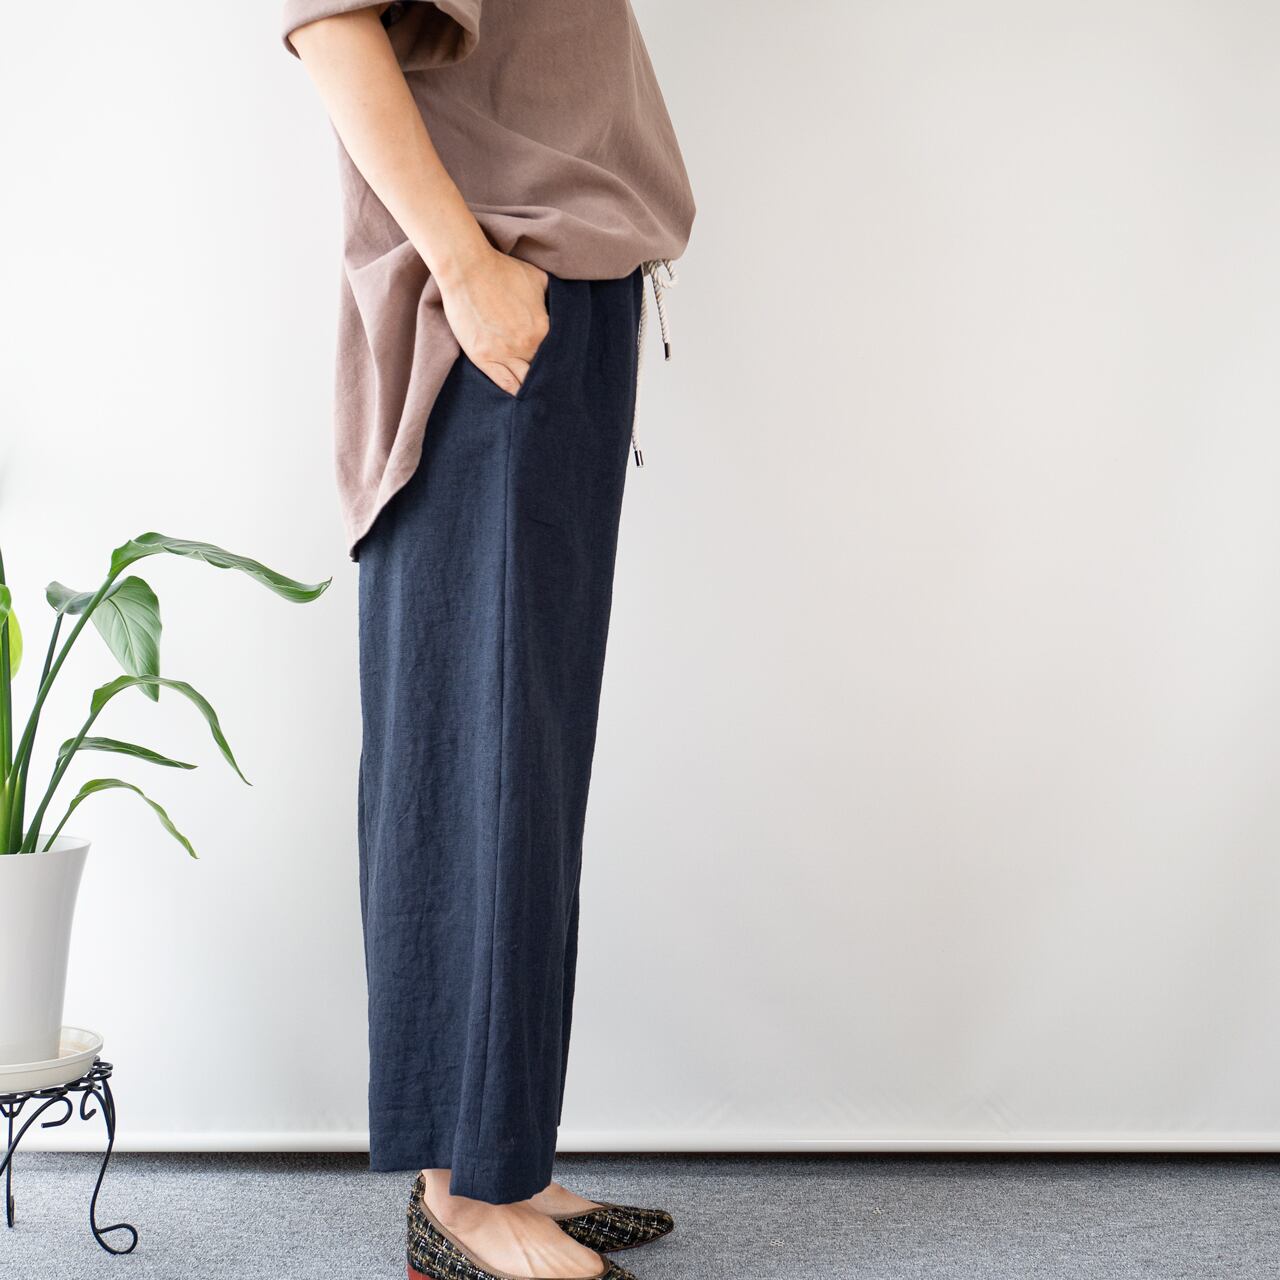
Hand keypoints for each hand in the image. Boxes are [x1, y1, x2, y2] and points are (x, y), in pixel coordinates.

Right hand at [438, 247, 549, 395]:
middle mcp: (525, 346)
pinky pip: (504, 383)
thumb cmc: (503, 270)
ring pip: (525, 382)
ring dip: (531, 387)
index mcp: (543, 330)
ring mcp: (503, 353)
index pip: (558, 355)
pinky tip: (520, 397)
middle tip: (552, 384)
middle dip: (547, 376)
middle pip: (542, 371)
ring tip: (538, 393)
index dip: (559, 360)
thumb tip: (564, 308)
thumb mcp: (539, 280)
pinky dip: (514, 391)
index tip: (561, 366)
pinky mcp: (483, 357)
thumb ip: (555, 299)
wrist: (467, 270)